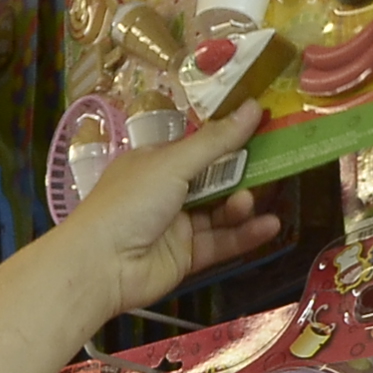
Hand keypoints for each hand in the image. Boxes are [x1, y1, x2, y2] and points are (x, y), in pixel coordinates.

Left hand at [55, 105, 286, 326]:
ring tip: (251, 202)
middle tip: (272, 166)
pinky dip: (244, 235)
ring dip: (241, 206)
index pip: (199, 146)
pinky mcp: (186, 257)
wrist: (100, 265)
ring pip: (220, 213)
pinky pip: (220, 243)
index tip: (265, 128)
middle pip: (214, 180)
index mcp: (156, 162)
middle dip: (242, 175)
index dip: (230, 138)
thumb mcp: (173, 163)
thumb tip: (253, 107)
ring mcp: (176, 226)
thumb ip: (216, 141)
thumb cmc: (131, 202)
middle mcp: (166, 191)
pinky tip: (269, 226)